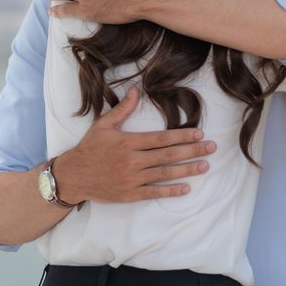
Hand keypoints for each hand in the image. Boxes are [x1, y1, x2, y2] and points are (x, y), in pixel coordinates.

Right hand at [53, 88, 216, 203]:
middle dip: (192, 151)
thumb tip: (136, 91)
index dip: (182, 136)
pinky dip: (170, 191)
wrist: (73, 175)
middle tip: (211, 148)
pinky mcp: (129, 194)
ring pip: (165, 173)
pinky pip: (154, 192)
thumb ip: (123, 109)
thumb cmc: (89, 148)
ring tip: (205, 166)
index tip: (199, 134)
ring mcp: (132, 178)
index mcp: (128, 142)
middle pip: (168, 155)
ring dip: (187, 170)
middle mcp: (132, 160)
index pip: (161, 138)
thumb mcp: (103, 125)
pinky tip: (186, 188)